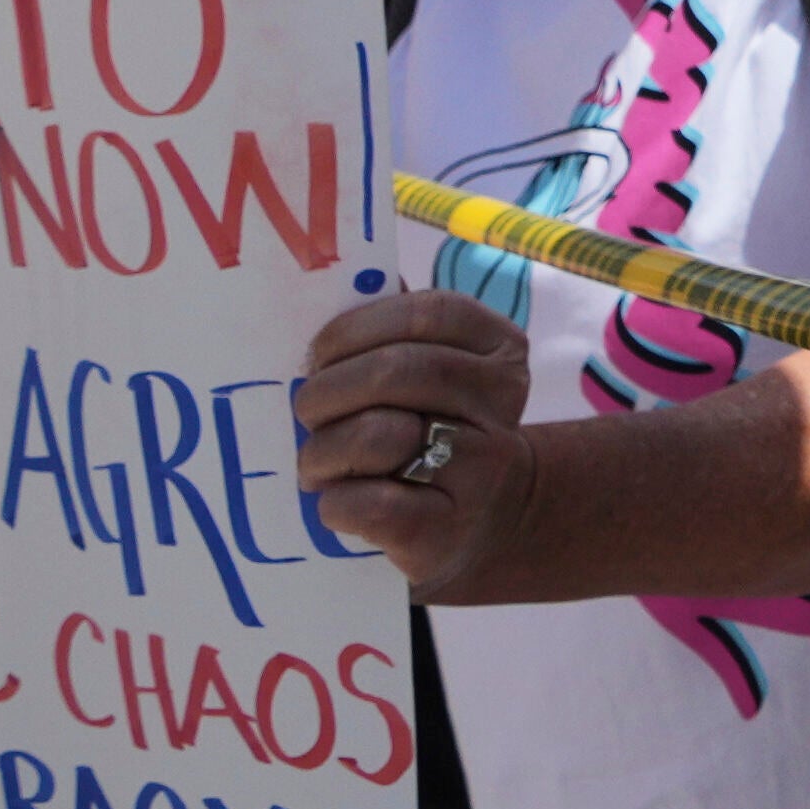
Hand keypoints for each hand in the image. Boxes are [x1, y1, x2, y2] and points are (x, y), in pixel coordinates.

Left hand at [294, 287, 534, 586]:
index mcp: (500, 349)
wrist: (480, 521)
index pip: (428, 312)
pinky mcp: (447, 530)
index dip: (357, 328)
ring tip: (317, 463)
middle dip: (329, 390)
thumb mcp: (435, 371)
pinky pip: (370, 503)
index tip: (317, 355)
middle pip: (398, 370)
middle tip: (306, 412)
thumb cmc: (434, 430)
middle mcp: (503, 403)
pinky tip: (338, 501)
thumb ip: (398, 330)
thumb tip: (337, 277)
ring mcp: (482, 469)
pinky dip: (336, 502)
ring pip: (379, 436)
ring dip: (323, 451)